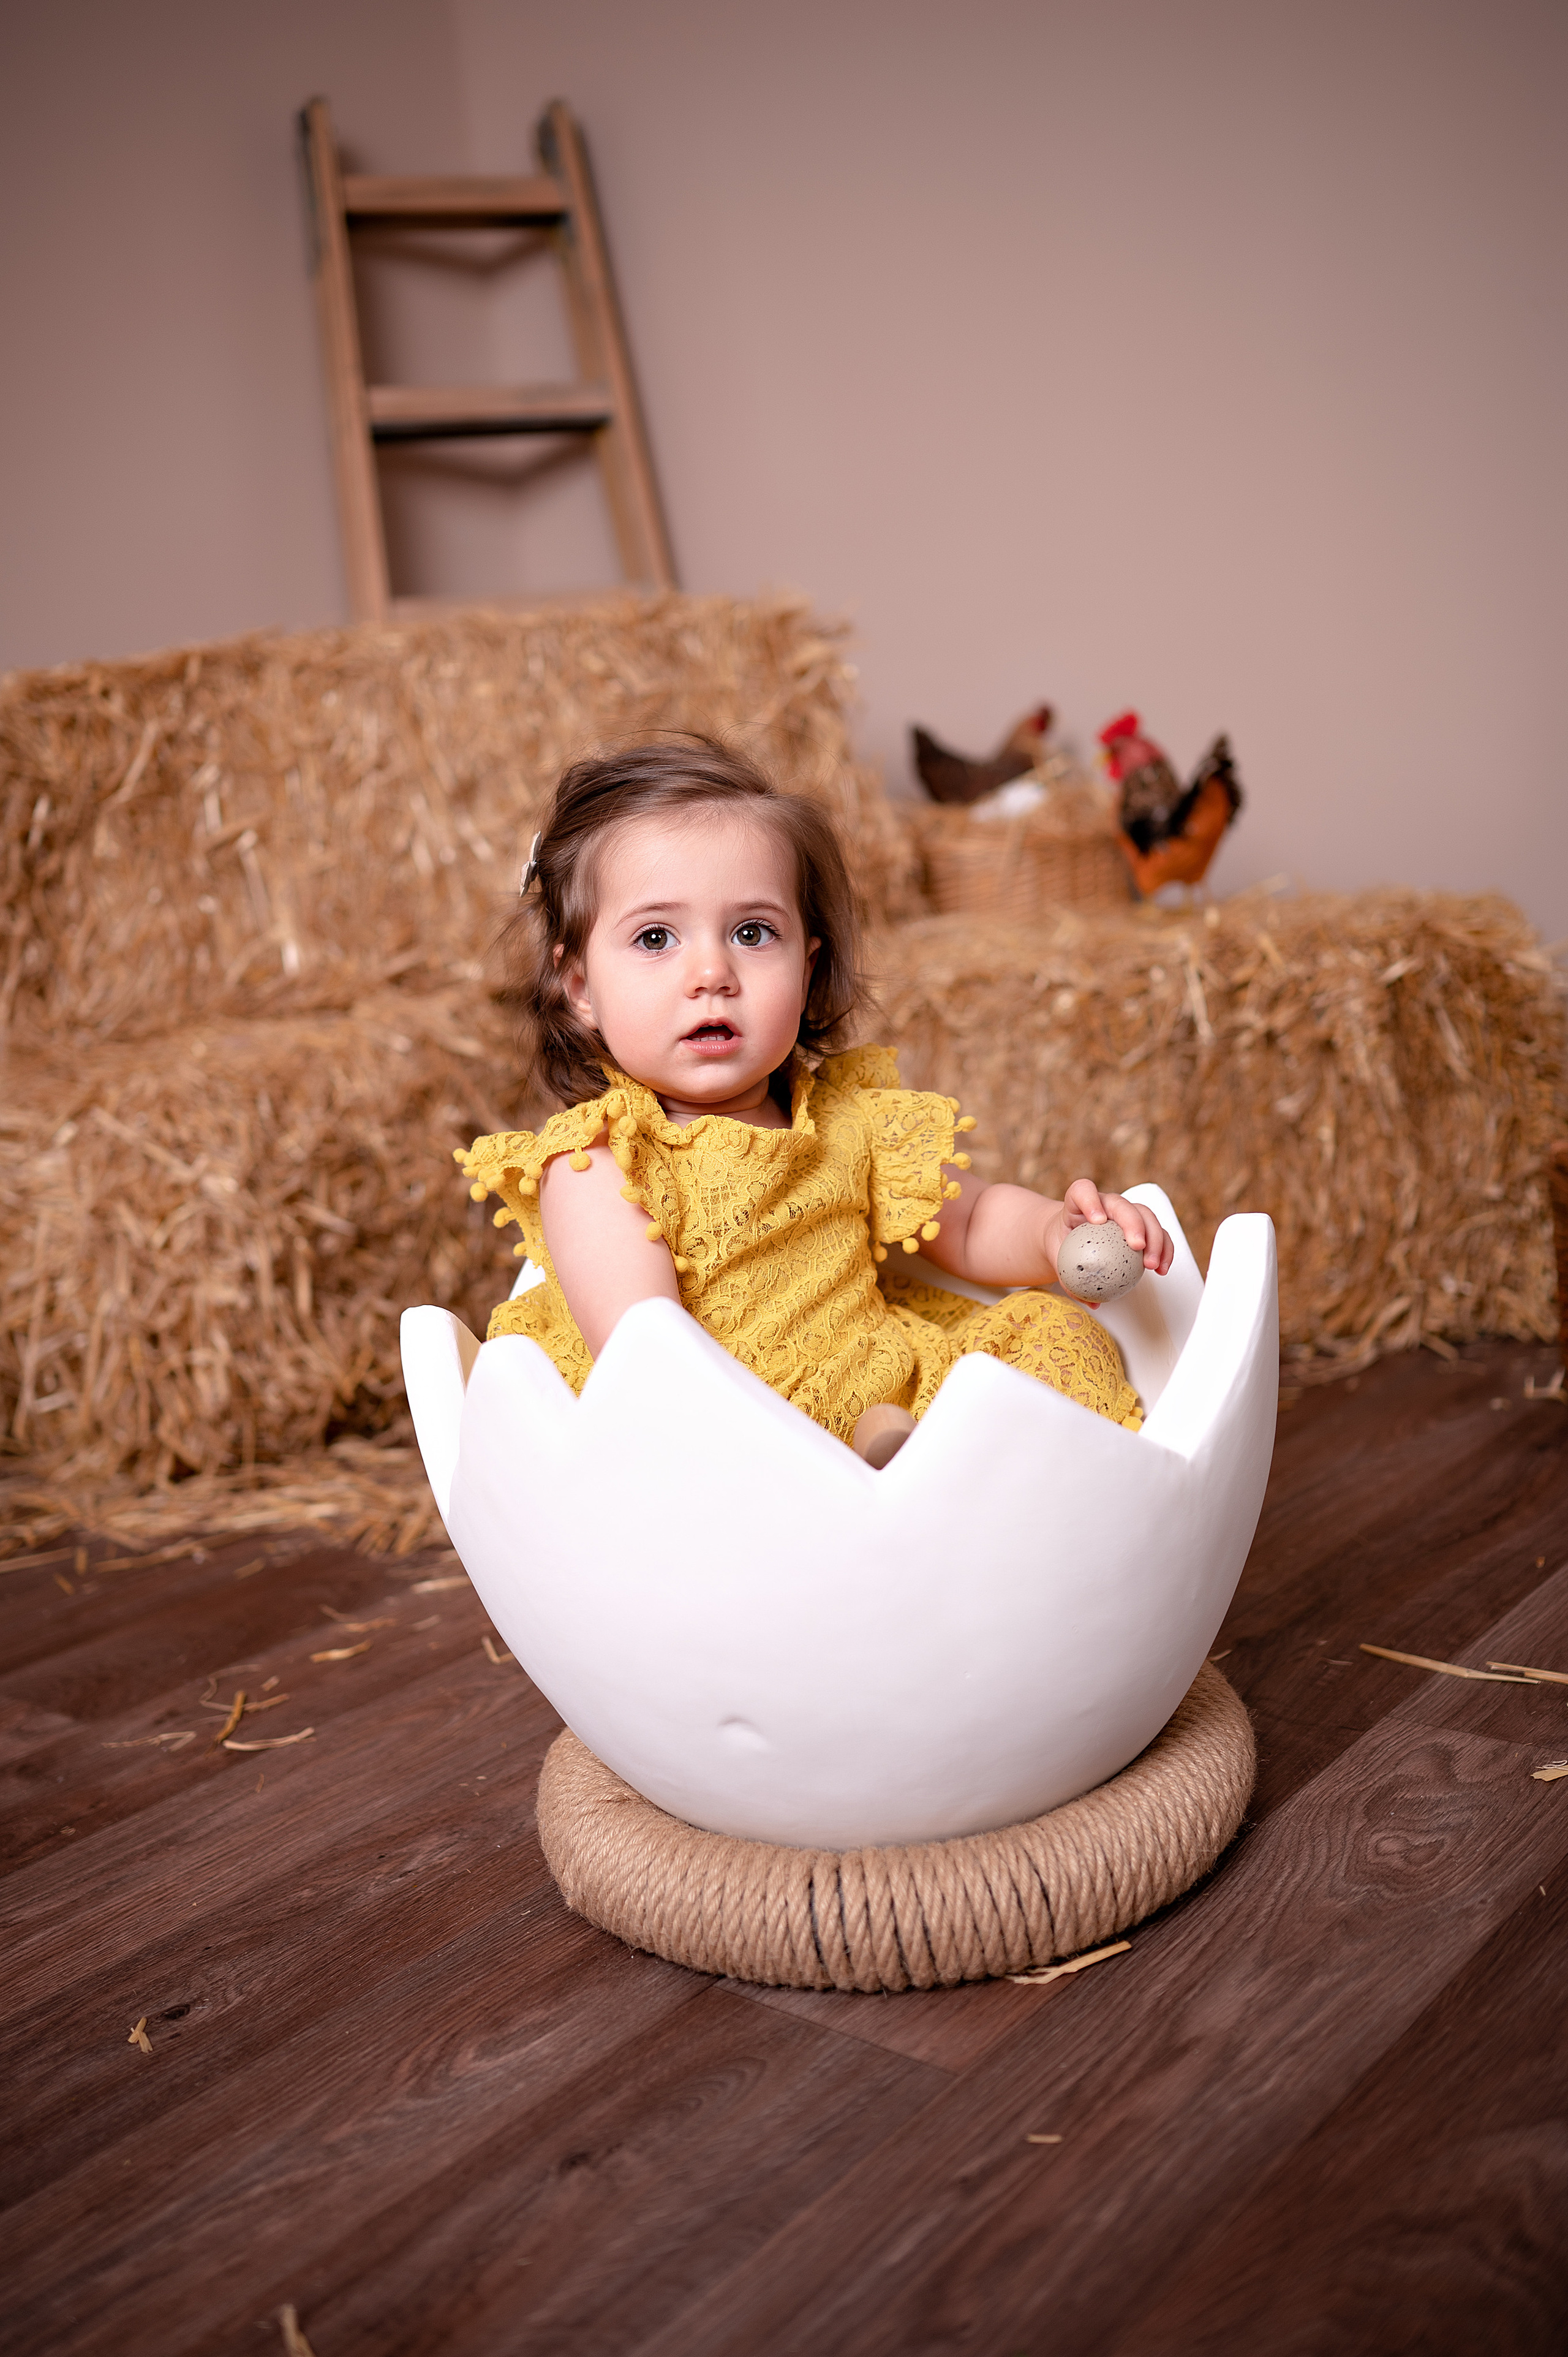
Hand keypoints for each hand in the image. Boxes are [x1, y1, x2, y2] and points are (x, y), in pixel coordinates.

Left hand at [1053, 1180, 1173, 1276]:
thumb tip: (1091, 1301)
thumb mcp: (1057, 1262)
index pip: (1082, 1191)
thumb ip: (1069, 1281)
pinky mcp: (1139, 1225)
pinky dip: (1163, 1249)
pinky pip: (1157, 1232)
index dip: (1091, 1200)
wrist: (1068, 1239)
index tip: (1098, 1220)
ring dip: (1154, 1238)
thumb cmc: (1062, 1246)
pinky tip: (1162, 1269)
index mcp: (1076, 1204)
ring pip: (1145, 1215)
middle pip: (1121, 1204)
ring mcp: (1124, 1212)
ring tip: (1152, 1265)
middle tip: (1137, 1247)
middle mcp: (1104, 1203)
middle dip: (1134, 1223)